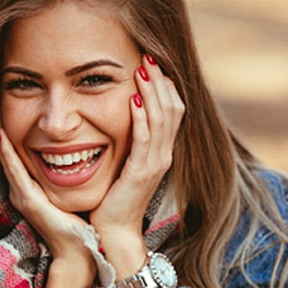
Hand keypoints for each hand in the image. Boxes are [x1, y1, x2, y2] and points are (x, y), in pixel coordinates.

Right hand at [0, 128, 94, 280]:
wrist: (82, 253)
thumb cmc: (83, 226)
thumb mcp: (73, 196)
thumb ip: (71, 177)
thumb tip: (79, 157)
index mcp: (32, 190)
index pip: (19, 156)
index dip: (13, 134)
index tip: (10, 108)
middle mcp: (23, 192)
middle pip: (9, 154)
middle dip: (2, 129)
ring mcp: (22, 197)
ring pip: (7, 159)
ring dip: (0, 135)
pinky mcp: (29, 202)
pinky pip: (15, 171)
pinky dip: (8, 153)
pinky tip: (3, 134)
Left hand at [89, 55, 184, 274]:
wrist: (115, 231)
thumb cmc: (116, 198)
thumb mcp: (127, 165)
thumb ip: (132, 143)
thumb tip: (126, 117)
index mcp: (162, 151)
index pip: (173, 110)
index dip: (165, 85)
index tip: (151, 63)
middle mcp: (164, 154)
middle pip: (172, 108)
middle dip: (160, 80)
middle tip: (148, 55)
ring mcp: (155, 164)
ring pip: (162, 119)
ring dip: (152, 91)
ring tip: (142, 68)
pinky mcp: (141, 173)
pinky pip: (144, 140)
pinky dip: (140, 118)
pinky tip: (132, 99)